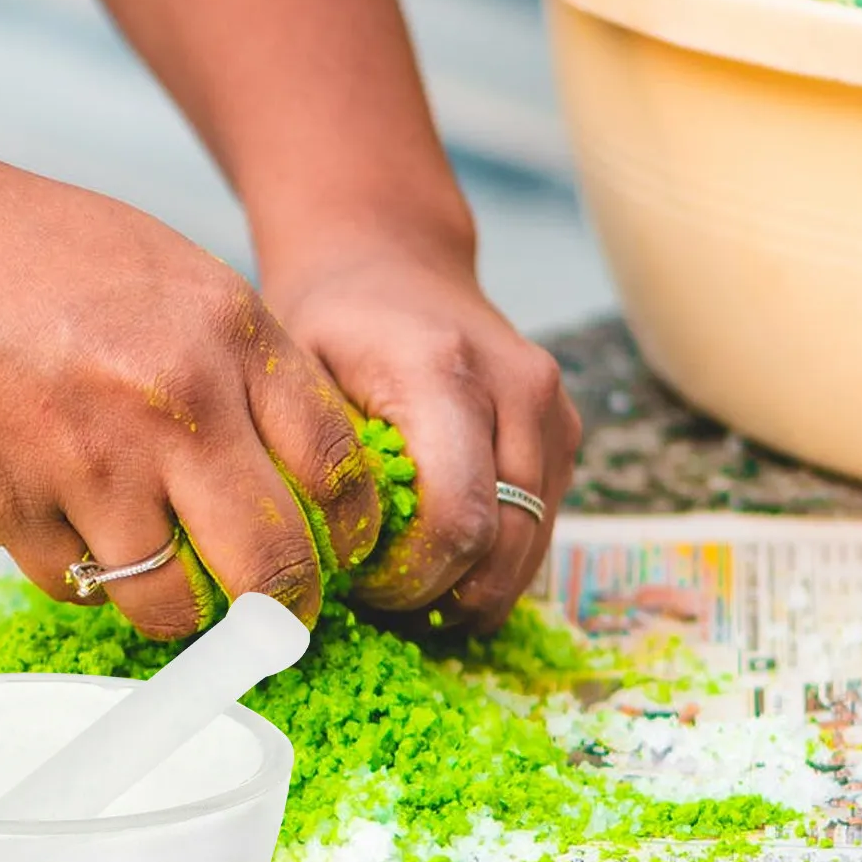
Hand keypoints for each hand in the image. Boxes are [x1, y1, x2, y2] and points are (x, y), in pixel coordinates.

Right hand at [0, 115, 379, 638]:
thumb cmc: (18, 247)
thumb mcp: (162, 270)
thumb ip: (234, 361)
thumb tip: (291, 467)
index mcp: (228, 330)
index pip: (337, 468)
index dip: (350, 537)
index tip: (338, 561)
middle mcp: (176, 400)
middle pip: (273, 563)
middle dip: (282, 612)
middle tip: (273, 623)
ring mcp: (93, 460)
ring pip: (174, 600)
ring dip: (173, 609)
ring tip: (157, 579)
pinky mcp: (16, 509)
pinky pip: (79, 584)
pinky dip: (81, 575)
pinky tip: (60, 524)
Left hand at [267, 244, 580, 634]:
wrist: (392, 262)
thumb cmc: (330, 326)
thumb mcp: (295, 379)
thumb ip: (313, 463)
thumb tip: (317, 568)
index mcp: (446, 372)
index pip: (458, 519)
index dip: (411, 578)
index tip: (360, 585)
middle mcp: (519, 390)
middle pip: (502, 545)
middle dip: (441, 594)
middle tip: (380, 599)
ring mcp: (554, 415)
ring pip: (531, 549)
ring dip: (472, 589)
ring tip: (407, 585)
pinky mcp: (566, 437)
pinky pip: (539, 531)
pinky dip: (494, 564)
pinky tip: (439, 560)